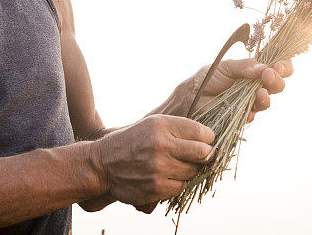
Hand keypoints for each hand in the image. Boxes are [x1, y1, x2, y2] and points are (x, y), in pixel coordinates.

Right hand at [90, 114, 215, 208]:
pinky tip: (166, 176)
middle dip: (206, 155)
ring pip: (193, 171)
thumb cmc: (132, 141)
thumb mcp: (152, 124)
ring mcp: (159, 168)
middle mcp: (162, 145)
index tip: (207, 141)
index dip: (209, 138)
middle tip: (202, 155)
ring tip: (175, 165)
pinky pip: (180, 187)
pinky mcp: (156, 187)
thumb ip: (178, 128)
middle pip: (203, 153)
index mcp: (162, 125)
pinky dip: (177, 183)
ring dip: (189, 170)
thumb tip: (209, 138)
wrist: (102, 164)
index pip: (202, 133)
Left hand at [189, 58, 292, 122]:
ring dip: (266, 96)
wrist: (192, 95)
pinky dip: (253, 108)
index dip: (284, 67)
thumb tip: (263, 67)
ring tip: (261, 92)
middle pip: (276, 85)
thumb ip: (244, 66)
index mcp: (255, 72)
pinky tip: (251, 102)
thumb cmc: (209, 78)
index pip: (276, 68)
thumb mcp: (226, 67)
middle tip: (269, 76)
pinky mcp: (242, 116)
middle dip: (276, 80)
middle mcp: (256, 87)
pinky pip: (253, 114)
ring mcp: (250, 102)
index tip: (280, 66)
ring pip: (266, 101)